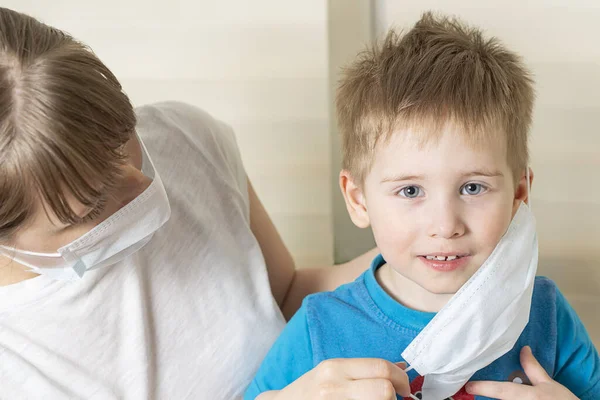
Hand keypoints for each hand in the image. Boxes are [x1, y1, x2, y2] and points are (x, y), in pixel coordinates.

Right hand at [257, 358, 410, 399]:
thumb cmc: (309, 391)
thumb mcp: (332, 373)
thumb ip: (364, 370)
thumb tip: (401, 368)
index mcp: (335, 368)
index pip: (380, 368)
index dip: (400, 379)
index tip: (404, 388)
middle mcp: (333, 387)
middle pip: (383, 389)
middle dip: (394, 396)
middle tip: (395, 399)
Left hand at [466, 346, 578, 398]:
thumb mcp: (548, 384)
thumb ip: (533, 368)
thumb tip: (523, 349)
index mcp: (526, 396)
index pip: (500, 391)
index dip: (483, 388)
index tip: (467, 385)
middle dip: (483, 393)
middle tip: (470, 385)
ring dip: (490, 398)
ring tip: (477, 391)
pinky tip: (490, 395)